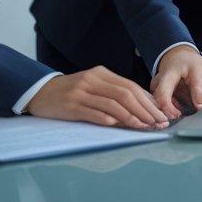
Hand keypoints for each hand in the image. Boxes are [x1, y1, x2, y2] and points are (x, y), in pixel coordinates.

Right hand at [26, 66, 169, 128]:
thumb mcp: (93, 87)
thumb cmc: (70, 92)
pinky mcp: (71, 105)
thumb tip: (141, 109)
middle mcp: (93, 80)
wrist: (39, 92)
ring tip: (144, 127)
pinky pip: (93, 112)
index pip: (131, 87)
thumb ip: (113, 95)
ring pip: (113, 103)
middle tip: (159, 123)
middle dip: (145, 110)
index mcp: (101, 74)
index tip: (162, 114)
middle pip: (126, 94)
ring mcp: (81, 92)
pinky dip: (108, 119)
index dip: (148, 101)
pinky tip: (119, 126)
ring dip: (132, 117)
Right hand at [150, 45, 201, 117]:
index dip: (168, 108)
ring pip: (155, 104)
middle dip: (165, 113)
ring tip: (176, 112)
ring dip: (164, 111)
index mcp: (167, 76)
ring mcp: (155, 87)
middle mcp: (157, 82)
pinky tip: (173, 109)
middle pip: (155, 102)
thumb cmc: (188, 64)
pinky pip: (157, 103)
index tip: (177, 114)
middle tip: (177, 116)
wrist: (180, 57)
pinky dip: (165, 109)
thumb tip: (199, 104)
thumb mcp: (198, 71)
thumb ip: (199, 88)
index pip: (162, 95)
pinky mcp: (155, 91)